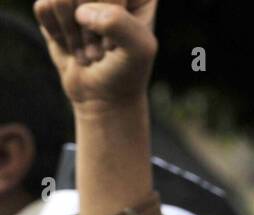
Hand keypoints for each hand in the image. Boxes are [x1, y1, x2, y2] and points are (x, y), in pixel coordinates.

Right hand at [34, 0, 156, 110]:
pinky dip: (56, 33)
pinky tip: (72, 45)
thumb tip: (83, 12)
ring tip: (87, 50)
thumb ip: (121, 24)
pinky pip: (43, 6)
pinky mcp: (55, 4)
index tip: (114, 46)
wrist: (101, 95)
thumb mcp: (139, 51)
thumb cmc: (125, 72)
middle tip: (100, 52)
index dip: (111, 17)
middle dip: (89, 29)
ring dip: (72, 32)